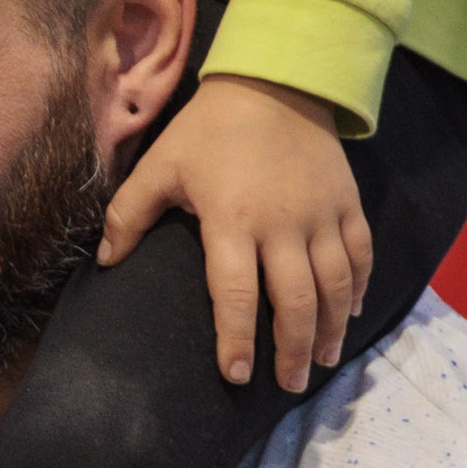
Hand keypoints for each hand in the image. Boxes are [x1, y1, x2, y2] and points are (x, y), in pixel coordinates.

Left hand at [98, 73, 366, 388]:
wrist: (275, 82)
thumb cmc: (208, 130)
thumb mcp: (159, 165)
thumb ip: (128, 214)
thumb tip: (105, 261)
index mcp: (232, 220)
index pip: (236, 293)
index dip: (237, 339)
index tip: (235, 376)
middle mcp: (284, 225)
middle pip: (296, 301)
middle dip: (291, 350)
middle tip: (288, 385)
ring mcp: (322, 215)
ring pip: (335, 286)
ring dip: (330, 329)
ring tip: (320, 361)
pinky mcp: (348, 203)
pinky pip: (361, 255)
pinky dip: (358, 289)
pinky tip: (350, 314)